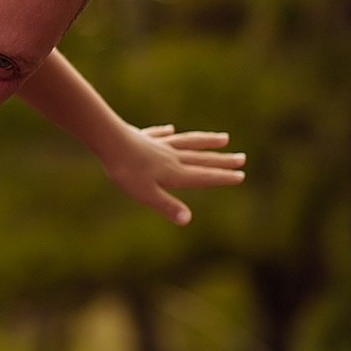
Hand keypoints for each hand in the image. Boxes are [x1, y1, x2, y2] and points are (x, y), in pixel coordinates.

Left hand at [101, 125, 245, 225]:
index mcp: (174, 173)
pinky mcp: (142, 138)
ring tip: (224, 138)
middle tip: (242, 158)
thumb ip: (167, 206)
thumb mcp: (146, 194)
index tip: (240, 176)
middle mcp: (170, 157)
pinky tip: (171, 129)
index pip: (203, 176)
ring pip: (187, 142)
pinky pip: (159, 135)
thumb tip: (188, 220)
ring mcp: (157, 145)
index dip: (222, 177)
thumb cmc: (126, 171)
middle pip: (201, 158)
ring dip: (206, 141)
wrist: (108, 141)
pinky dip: (167, 133)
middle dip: (222, 160)